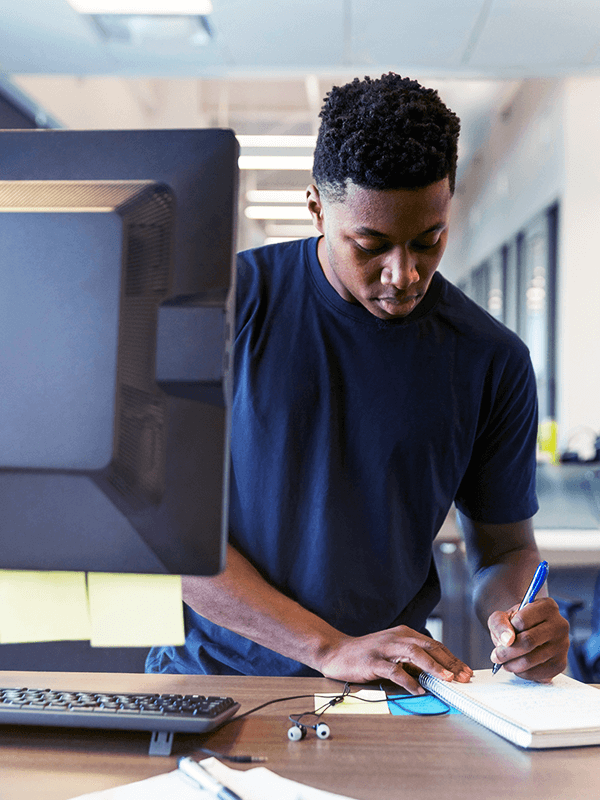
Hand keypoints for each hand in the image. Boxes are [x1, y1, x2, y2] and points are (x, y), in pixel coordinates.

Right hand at [318, 625, 472, 693]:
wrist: (336, 652)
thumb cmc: (366, 654)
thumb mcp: (393, 652)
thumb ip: (412, 659)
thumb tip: (436, 674)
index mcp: (404, 633)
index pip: (434, 645)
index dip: (451, 658)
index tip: (465, 672)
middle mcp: (397, 637)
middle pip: (429, 647)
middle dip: (449, 662)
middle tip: (463, 677)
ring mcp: (385, 648)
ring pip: (415, 654)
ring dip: (433, 667)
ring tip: (446, 679)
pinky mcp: (373, 661)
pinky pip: (394, 670)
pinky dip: (408, 681)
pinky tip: (418, 690)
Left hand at [488, 597, 568, 681]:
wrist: (526, 632)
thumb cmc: (514, 623)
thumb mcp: (501, 617)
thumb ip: (499, 624)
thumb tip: (507, 640)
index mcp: (547, 606)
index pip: (522, 621)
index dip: (507, 630)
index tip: (502, 634)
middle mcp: (560, 624)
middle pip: (528, 642)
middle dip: (506, 652)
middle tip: (495, 656)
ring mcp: (563, 645)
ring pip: (532, 660)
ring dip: (512, 664)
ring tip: (504, 662)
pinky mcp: (561, 664)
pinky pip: (538, 674)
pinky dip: (522, 673)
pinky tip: (516, 666)